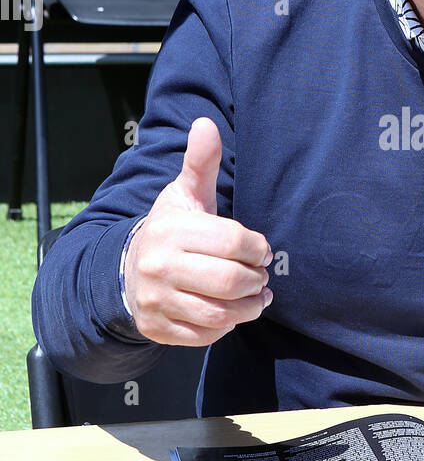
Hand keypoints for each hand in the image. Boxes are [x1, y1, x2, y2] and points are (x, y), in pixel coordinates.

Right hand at [124, 116, 272, 344]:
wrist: (125, 271)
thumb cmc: (169, 230)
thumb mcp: (184, 194)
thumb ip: (200, 163)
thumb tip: (206, 125)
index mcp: (171, 230)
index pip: (232, 242)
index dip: (256, 248)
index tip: (262, 250)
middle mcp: (159, 266)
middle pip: (229, 281)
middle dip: (256, 280)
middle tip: (261, 277)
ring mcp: (157, 300)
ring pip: (219, 314)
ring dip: (248, 308)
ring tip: (256, 297)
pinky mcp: (158, 328)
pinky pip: (204, 335)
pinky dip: (225, 327)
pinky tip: (232, 312)